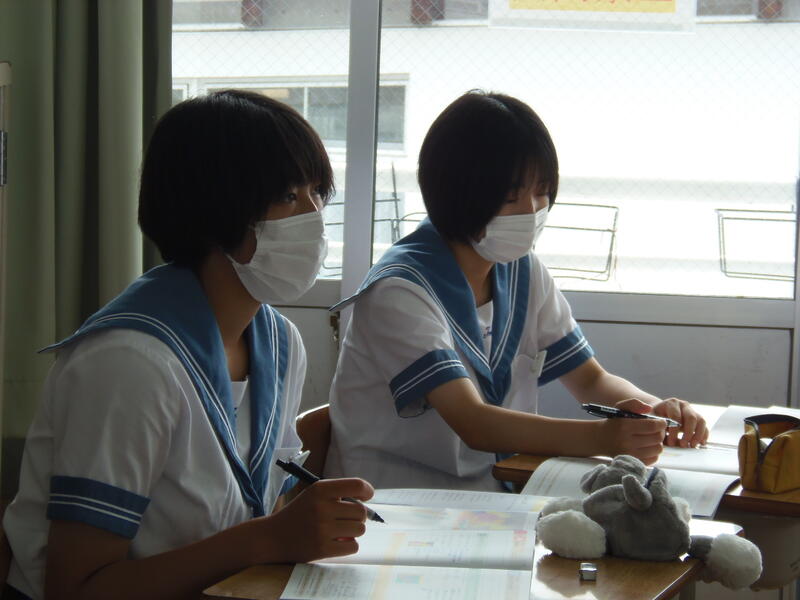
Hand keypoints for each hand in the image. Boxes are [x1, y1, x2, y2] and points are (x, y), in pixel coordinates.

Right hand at [254, 477, 373, 563]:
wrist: (273, 537)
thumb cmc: (300, 514)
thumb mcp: (314, 495)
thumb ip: (338, 494)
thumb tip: (368, 500)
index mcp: (320, 490)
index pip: (357, 485)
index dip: (367, 491)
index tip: (366, 496)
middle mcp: (321, 507)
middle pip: (361, 511)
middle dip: (359, 516)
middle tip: (347, 519)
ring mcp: (322, 529)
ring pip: (359, 529)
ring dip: (354, 531)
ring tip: (340, 531)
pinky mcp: (322, 549)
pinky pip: (353, 546)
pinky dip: (349, 545)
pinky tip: (337, 543)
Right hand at [597, 398, 665, 464]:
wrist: (600, 439)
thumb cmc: (614, 422)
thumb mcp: (620, 408)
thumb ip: (634, 403)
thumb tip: (649, 409)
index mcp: (624, 426)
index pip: (652, 426)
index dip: (661, 423)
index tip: (661, 422)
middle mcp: (626, 442)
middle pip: (657, 438)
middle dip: (661, 432)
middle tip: (657, 429)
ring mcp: (629, 454)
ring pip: (658, 449)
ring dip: (658, 442)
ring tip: (651, 438)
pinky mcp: (632, 462)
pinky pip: (654, 459)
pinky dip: (653, 452)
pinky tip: (647, 447)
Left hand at [651, 398, 707, 447]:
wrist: (660, 414)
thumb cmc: (654, 418)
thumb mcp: (651, 420)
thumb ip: (655, 426)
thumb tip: (661, 437)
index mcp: (671, 403)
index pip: (676, 416)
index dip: (674, 431)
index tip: (671, 443)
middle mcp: (683, 405)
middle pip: (691, 417)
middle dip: (688, 433)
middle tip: (683, 445)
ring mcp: (692, 411)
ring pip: (700, 421)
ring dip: (698, 435)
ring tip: (692, 445)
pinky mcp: (698, 418)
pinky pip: (704, 426)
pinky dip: (704, 435)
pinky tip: (700, 443)